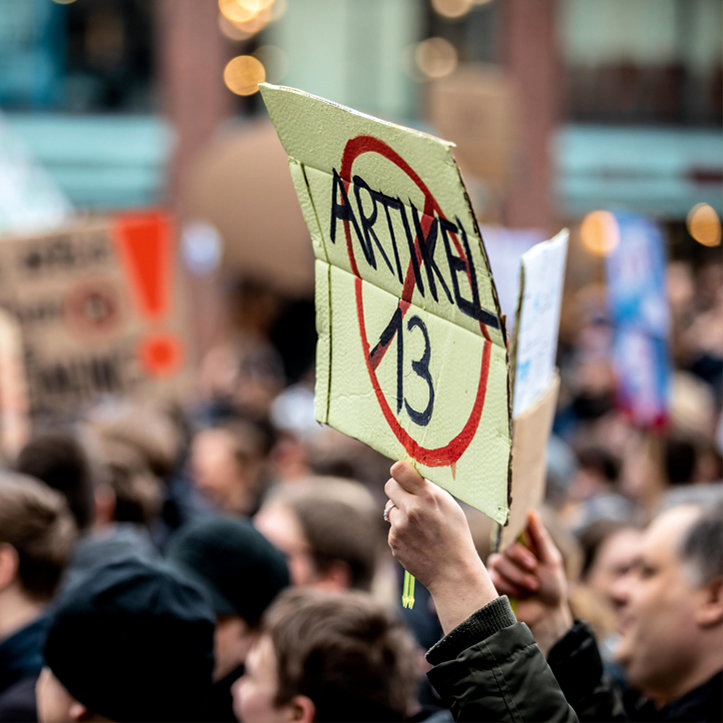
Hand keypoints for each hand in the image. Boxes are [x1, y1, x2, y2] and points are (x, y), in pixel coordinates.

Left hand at [385, 461, 497, 632]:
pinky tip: (417, 540)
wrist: (453, 572)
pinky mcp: (393, 541)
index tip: (404, 474)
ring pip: (390, 508)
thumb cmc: (455, 535)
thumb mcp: (449, 505)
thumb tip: (410, 474)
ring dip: (400, 512)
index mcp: (427, 496)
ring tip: (420, 525)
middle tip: (409, 497)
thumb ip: (428, 489)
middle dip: (398, 489)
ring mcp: (400, 527)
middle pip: (390, 485)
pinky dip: (401, 531)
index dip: (400, 470)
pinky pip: (393, 527)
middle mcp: (411, 509)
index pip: (399, 470)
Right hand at [488, 510, 571, 653]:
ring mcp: (498, 568)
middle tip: (535, 572)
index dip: (519, 545)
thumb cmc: (552, 585)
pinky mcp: (491, 582)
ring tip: (532, 587)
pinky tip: (519, 594)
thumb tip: (531, 512)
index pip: (511, 531)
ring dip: (518, 577)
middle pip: (504, 548)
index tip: (532, 560)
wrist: (546, 614)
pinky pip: (493, 578)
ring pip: (498, 563)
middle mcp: (507, 553)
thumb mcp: (551, 560)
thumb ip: (540, 537)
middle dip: (521, 561)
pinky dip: (510, 587)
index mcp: (521, 544)